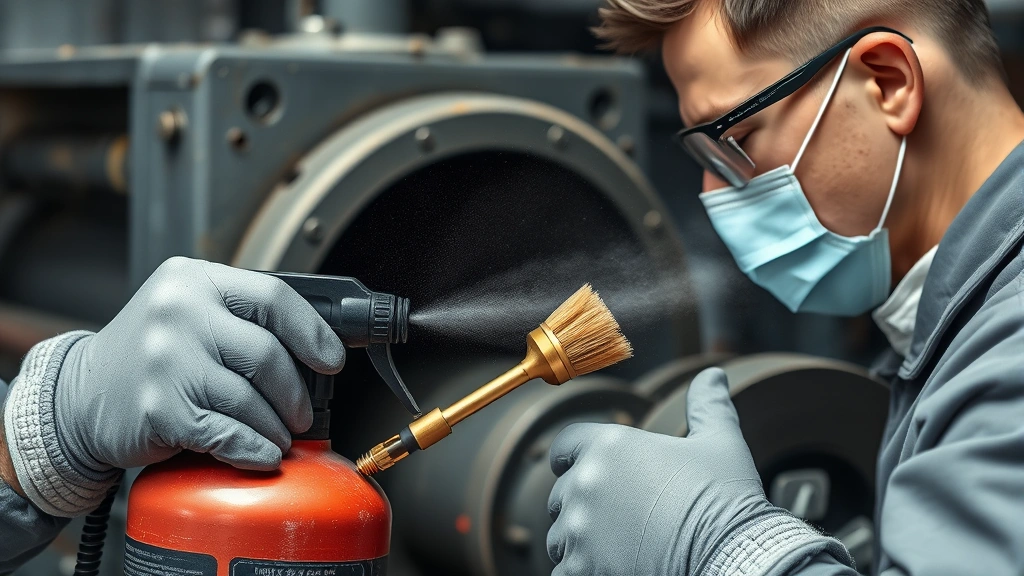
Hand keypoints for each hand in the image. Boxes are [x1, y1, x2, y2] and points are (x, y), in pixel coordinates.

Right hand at [56, 257, 344, 471]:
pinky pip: (228, 433)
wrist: (80, 398)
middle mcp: (178, 312)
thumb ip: (243, 319)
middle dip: (296, 393)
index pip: (274, 296)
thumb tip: (319, 348)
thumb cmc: (150, 357)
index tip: (332, 360)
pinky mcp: (161, 408)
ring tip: (279, 435)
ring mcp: (166, 360)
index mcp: (194, 280)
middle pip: (268, 354)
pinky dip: (253, 449)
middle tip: (302, 412)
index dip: (313, 332)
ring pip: (251, 399)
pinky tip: (260, 453)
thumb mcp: (191, 314)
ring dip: (276, 427)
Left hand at [547, 368, 850, 575]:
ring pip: (560, 537)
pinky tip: (606, 570)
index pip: (565, 444)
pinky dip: (580, 572)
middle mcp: (586, 485)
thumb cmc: (726, 499)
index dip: (570, 456)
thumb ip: (708, 405)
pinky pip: (564, 572)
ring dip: (578, 543)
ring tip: (613, 550)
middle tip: (613, 521)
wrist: (732, 555)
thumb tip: (713, 375)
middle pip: (562, 495)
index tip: (574, 467)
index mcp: (609, 447)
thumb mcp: (721, 442)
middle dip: (581, 506)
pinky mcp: (582, 569)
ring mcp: (580, 531)